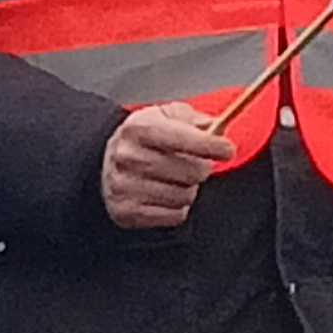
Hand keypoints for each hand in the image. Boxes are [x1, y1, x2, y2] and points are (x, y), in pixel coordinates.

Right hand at [100, 99, 231, 232]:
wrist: (105, 162)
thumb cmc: (143, 140)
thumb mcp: (164, 117)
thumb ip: (193, 118)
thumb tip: (217, 127)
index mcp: (139, 128)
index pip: (184, 138)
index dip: (212, 145)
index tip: (227, 149)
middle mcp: (128, 156)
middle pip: (190, 171)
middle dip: (202, 168)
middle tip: (196, 165)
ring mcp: (125, 186)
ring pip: (185, 196)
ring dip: (189, 189)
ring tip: (177, 180)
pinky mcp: (127, 211)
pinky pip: (174, 215)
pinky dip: (178, 208)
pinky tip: (167, 195)